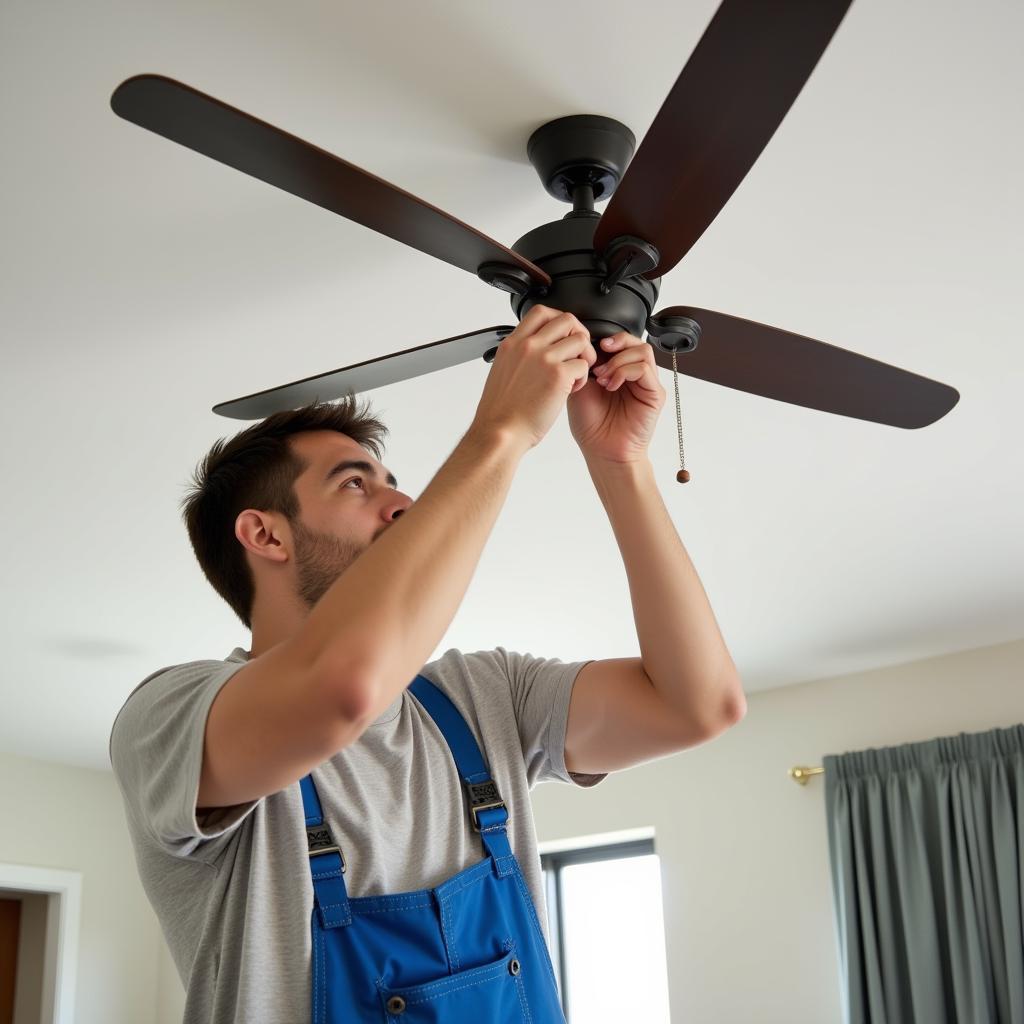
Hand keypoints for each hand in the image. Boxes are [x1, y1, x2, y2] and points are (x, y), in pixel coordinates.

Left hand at [567, 332, 665, 463]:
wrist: (601, 452)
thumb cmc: (590, 425)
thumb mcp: (580, 387)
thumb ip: (584, 364)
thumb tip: (582, 343)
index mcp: (618, 370)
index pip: (620, 341)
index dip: (605, 339)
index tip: (587, 347)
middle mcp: (635, 374)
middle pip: (634, 340)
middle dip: (614, 343)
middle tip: (596, 358)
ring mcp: (647, 383)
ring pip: (642, 350)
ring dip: (618, 360)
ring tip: (602, 377)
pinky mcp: (655, 394)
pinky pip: (645, 369)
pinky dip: (625, 371)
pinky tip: (611, 385)